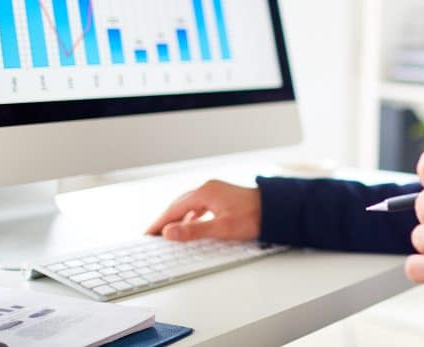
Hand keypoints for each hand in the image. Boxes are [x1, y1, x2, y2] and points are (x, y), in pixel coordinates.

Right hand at [145, 179, 260, 241]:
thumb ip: (193, 231)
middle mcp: (209, 189)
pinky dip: (190, 216)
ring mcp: (216, 191)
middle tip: (152, 235)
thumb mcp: (221, 228)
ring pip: (189, 205)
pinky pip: (199, 206)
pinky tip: (190, 225)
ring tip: (167, 233)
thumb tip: (168, 232)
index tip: (147, 234)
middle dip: (165, 220)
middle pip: (179, 204)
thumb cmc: (253, 217)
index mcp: (206, 193)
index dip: (159, 222)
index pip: (174, 208)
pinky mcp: (222, 196)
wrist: (276, 209)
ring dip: (177, 218)